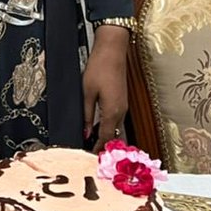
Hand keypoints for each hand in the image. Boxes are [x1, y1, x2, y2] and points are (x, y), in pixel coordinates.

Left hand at [82, 24, 129, 150]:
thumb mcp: (87, 92)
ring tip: (93, 144)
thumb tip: (86, 133)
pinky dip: (109, 126)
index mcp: (112, 111)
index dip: (99, 150)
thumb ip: (87, 114)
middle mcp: (121, 111)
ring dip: (107, 136)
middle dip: (103, 146)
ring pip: (116, 127)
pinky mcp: (122, 99)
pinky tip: (99, 127)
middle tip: (91, 154)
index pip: (106, 138)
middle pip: (114, 135)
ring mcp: (123, 105)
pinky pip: (117, 119)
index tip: (91, 159)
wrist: (112, 51)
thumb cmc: (99, 68)